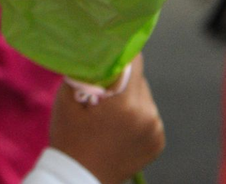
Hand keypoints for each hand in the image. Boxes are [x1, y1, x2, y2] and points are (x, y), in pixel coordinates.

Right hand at [49, 56, 164, 183]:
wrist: (79, 178)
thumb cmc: (69, 136)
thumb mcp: (67, 98)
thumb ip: (85, 72)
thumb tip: (96, 54)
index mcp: (128, 103)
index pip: (134, 61)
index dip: (119, 55)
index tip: (105, 56)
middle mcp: (149, 115)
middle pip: (139, 79)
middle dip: (121, 80)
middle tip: (99, 92)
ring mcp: (156, 131)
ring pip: (143, 97)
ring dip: (128, 98)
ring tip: (107, 114)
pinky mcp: (158, 142)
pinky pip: (148, 115)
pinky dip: (135, 115)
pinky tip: (117, 126)